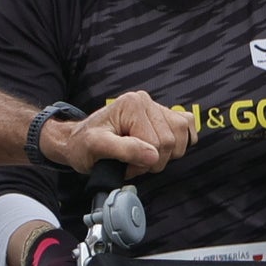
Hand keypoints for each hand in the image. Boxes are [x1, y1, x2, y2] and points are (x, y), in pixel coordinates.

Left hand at [45, 89, 190, 178]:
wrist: (78, 140)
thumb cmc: (84, 144)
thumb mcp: (96, 148)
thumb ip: (125, 150)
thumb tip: (153, 156)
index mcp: (132, 104)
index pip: (157, 143)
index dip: (142, 162)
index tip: (124, 165)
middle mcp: (146, 101)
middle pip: (171, 141)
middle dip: (152, 161)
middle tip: (130, 162)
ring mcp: (156, 107)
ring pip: (182, 136)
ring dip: (165, 154)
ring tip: (141, 155)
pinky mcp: (163, 115)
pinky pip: (187, 126)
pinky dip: (179, 142)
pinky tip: (160, 148)